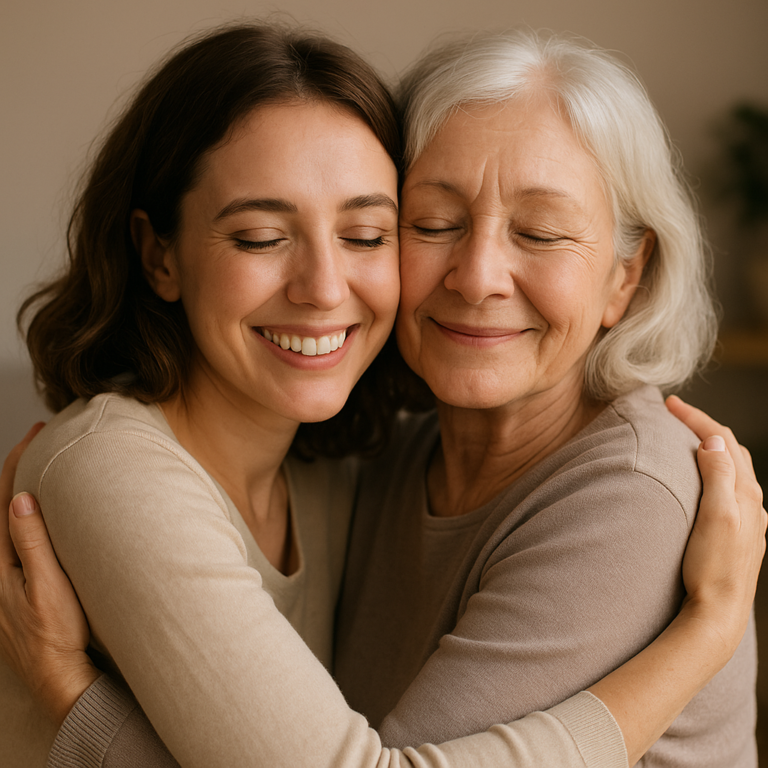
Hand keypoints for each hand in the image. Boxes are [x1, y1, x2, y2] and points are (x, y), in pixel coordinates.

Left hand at [0, 425, 99, 726]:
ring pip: (7, 523)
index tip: (36, 434)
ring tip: (40, 469)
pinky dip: (26, 516)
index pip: (4, 501)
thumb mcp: (46, 586)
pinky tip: (39, 513)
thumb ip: (30, 543)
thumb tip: (19, 500)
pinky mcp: (15, 587)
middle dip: (17, 471)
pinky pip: (15, 539)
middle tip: (38, 442)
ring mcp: (4, 579)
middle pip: (1, 507)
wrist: (58, 677)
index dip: (18, 463)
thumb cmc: (56, 635)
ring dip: (21, 492)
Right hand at [666, 396, 766, 653]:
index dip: (697, 418)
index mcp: (745, 493)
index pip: (722, 440)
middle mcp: (752, 503)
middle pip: (731, 450)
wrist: (720, 612)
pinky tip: (704, 480)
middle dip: (704, 427)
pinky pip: (730, 488)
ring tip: (686, 439)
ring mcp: (748, 519)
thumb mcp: (716, 516)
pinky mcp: (739, 533)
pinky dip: (715, 470)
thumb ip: (718, 475)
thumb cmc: (713, 567)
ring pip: (733, 469)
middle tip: (675, 414)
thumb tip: (712, 439)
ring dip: (711, 447)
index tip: (669, 404)